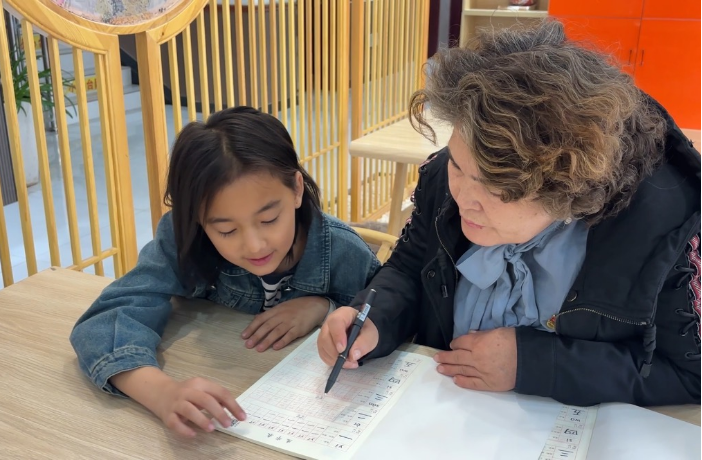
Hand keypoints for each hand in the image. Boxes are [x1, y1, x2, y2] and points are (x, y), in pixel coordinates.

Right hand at [110, 367, 245, 437]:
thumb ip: (216, 398)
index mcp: (200, 384)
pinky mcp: (167, 414)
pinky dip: (184, 429)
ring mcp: (176, 403)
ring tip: (212, 429)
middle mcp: (188, 391)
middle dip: (219, 413)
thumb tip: (233, 410)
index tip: (242, 417)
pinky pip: (175, 423)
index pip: (220, 392)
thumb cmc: (187, 393)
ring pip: (189, 410)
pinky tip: (193, 435)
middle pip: (206, 400)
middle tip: (228, 424)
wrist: (160, 392)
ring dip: (202, 420)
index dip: (233, 405)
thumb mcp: (202, 390)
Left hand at [241, 296, 328, 351]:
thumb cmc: (297, 307)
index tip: (244, 336)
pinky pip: (289, 336)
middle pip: (267, 326)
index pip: (261, 319)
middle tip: (248, 345)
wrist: (315, 305)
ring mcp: (290, 322)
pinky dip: (282, 341)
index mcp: (276, 310)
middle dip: (256, 336)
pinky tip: (276, 347)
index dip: (252, 328)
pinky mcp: (299, 329)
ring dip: (267, 341)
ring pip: (276, 332)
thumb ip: (271, 314)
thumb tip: (257, 319)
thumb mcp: (282, 307)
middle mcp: (282, 316)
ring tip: (259, 349)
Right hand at [317, 306, 378, 368]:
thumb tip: (353, 355)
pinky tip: (344, 363)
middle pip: (325, 336)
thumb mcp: (371, 334)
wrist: (361, 333)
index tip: (343, 349)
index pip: (335, 322)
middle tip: (350, 360)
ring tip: (350, 362)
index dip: (337, 336)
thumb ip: (364, 343)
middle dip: (335, 352)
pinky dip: (332, 361)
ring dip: (335, 359)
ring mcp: (324, 332)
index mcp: (343, 314)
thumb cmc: (365, 330)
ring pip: (323, 346)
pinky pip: (323, 354)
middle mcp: (330, 321)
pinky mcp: (323, 343)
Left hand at [433, 328, 516, 391]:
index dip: (455, 343)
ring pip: (461, 370)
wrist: (530, 360)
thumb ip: (482, 334)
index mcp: (477, 343)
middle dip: (445, 357)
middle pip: (457, 357)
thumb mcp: (498, 330)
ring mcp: (481, 372)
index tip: (453, 345)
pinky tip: (455, 380)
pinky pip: (472, 383)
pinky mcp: (488, 384)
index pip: (461, 342)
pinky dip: (463, 382)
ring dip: (449, 369)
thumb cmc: (515, 341)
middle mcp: (475, 358)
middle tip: (436, 358)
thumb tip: (471, 334)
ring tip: (440, 369)